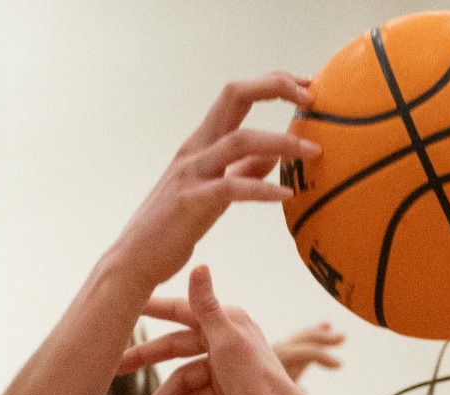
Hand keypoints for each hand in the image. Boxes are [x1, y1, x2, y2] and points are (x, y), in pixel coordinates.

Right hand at [111, 74, 318, 287]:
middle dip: (275, 87)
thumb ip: (244, 170)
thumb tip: (275, 156)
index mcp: (203, 141)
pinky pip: (231, 188)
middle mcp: (196, 148)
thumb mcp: (214, 189)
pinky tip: (287, 194)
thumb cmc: (175, 224)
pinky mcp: (191, 201)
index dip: (272, 83)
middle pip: (234, 95)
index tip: (306, 85)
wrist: (136, 257)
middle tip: (311, 95)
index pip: (237, 95)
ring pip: (239, 140)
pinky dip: (261, 189)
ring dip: (280, 141)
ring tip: (313, 151)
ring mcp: (192, 172)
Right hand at [116, 306, 343, 384]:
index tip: (121, 304)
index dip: (151, 308)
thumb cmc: (256, 380)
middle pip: (174, 348)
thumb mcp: (227, 340)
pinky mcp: (224, 393)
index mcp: (225, 321)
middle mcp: (224, 340)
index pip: (180, 309)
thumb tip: (198, 264)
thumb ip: (206, 306)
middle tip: (113, 368)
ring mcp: (223, 368)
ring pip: (181, 381)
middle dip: (145, 362)